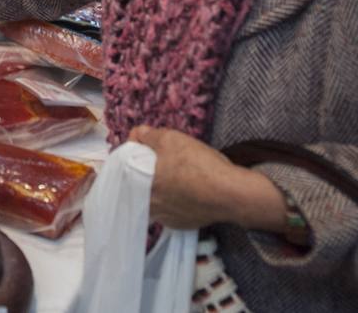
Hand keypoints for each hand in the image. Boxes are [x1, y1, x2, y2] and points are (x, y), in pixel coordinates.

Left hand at [130, 126, 288, 232]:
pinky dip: (174, 201)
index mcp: (142, 186)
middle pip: (140, 186)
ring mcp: (166, 218)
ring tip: (175, 176)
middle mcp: (150, 206)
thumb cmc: (199, 165)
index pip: (126, 171)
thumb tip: (137, 134)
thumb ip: (149, 136)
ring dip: (160, 189)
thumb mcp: (171, 139)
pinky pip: (171, 210)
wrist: (230, 193)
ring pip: (155, 200)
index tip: (144, 150)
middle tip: (161, 162)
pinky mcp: (182, 225)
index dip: (135, 158)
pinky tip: (185, 190)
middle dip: (147, 174)